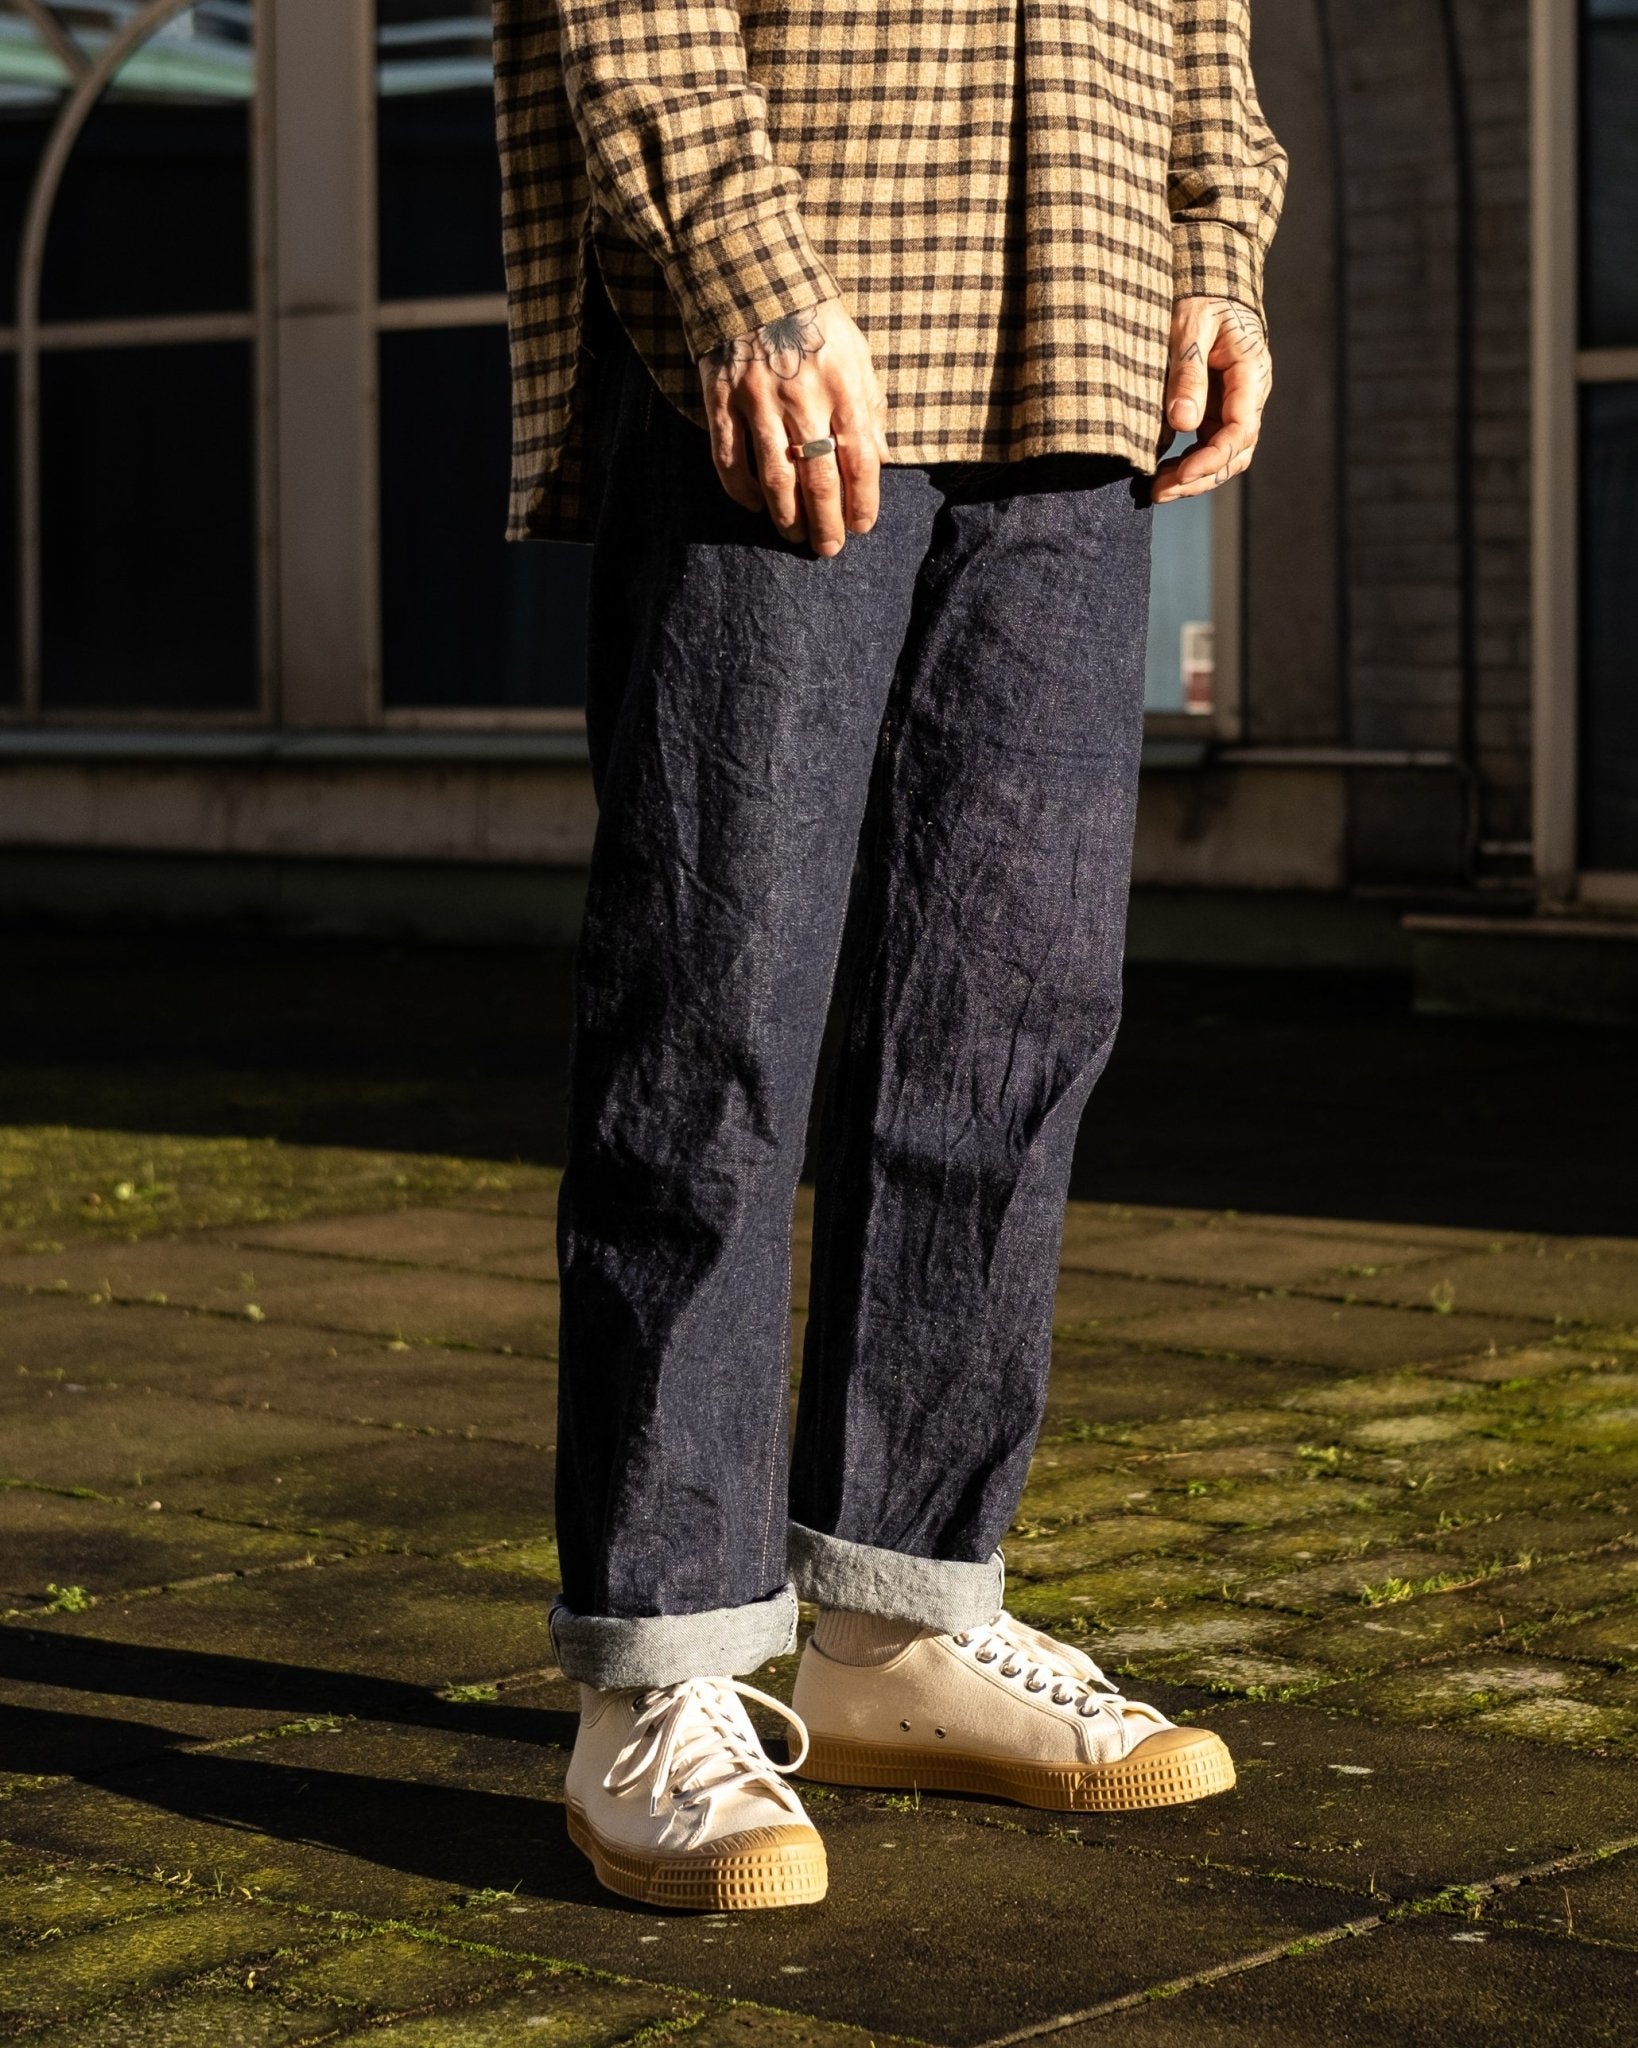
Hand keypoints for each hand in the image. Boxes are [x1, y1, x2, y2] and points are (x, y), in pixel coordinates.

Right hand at [698, 301, 888, 555]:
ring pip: (775, 476)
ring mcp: (758, 399)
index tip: (862, 526)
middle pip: (818, 478)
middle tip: (828, 548)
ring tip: (794, 534)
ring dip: (786, 515)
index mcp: (842, 385)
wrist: (749, 271)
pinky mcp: (721, 398)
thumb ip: (869, 406)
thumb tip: (882, 458)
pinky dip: (740, 489)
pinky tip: (754, 506)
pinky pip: (729, 457)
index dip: (863, 500)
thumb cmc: (812, 315)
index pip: (859, 459)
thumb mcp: (855, 351)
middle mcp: (802, 396)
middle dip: (826, 522)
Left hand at [1152, 297, 1272, 502]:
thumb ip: (1187, 371)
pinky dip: (1189, 464)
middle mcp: (1250, 393)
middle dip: (1200, 478)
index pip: (1241, 430)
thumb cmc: (1199, 296)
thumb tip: (1183, 424)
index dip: (1212, 459)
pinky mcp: (1218, 409)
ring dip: (1194, 478)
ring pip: (1225, 456)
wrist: (1209, 282)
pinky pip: (1210, 446)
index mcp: (1250, 371)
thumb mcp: (1189, 325)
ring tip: (1157, 491)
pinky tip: (1163, 472)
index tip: (1180, 475)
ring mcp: (1235, 404)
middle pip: (1236, 453)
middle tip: (1159, 492)